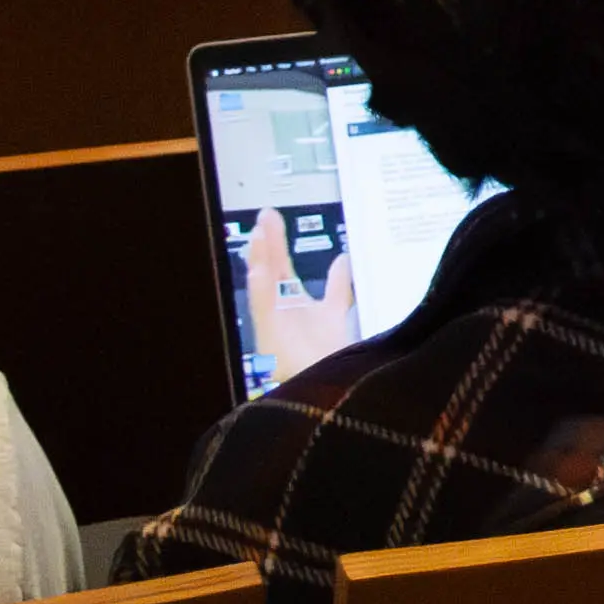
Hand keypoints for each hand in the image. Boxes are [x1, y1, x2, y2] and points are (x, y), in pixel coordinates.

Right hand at [242, 208, 359, 372]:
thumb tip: (344, 258)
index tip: (271, 223)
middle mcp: (281, 311)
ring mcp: (274, 322)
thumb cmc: (330, 356)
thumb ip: (337, 286)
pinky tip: (259, 270)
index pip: (282, 268)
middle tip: (265, 215)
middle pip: (272, 269)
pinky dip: (261, 289)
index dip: (277, 246)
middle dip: (269, 242)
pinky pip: (263, 309)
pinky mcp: (270, 336)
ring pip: (265, 283)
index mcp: (294, 305)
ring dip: (262, 258)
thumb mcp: (335, 312)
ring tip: (261, 234)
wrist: (329, 387)